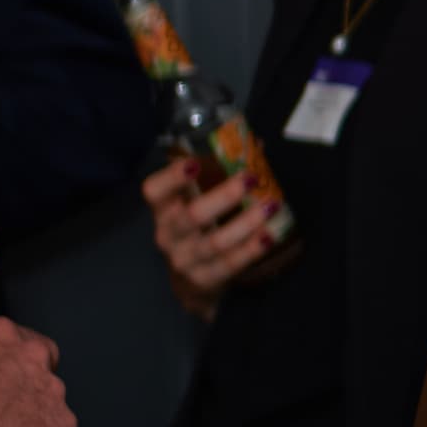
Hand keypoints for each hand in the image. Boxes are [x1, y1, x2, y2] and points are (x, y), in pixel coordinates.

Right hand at [141, 159, 279, 313]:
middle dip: (223, 196)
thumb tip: (256, 145)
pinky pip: (230, 264)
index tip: (194, 163)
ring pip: (215, 242)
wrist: (191, 281)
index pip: (154, 191)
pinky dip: (251, 249)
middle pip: (192, 216)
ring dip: (246, 222)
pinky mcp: (204, 279)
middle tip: (251, 179)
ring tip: (271, 206)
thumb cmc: (198, 229)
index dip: (171, 177)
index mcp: (163, 209)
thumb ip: (221, 173)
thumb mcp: (199, 201)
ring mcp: (184, 260)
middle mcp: (169, 235)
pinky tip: (270, 235)